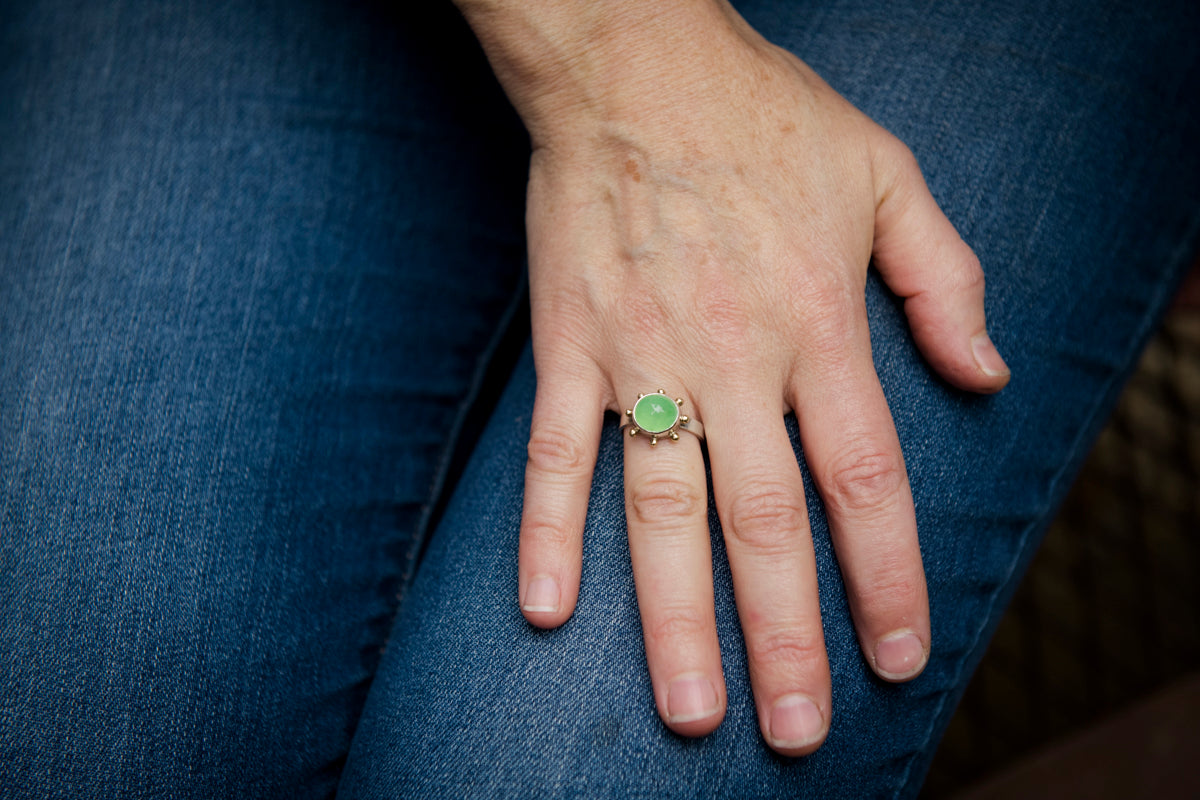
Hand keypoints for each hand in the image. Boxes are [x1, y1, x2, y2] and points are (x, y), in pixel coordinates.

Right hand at [458, 0, 1009, 754]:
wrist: (636, 65)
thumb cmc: (764, 117)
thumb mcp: (888, 175)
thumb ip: (946, 281)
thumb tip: (985, 378)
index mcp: (819, 322)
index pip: (865, 480)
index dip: (885, 577)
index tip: (894, 657)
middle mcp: (734, 357)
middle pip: (767, 523)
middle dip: (786, 635)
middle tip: (795, 728)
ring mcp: (644, 356)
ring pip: (662, 510)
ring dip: (675, 618)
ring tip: (690, 709)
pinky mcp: (572, 345)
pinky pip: (556, 452)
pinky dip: (547, 529)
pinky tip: (543, 607)